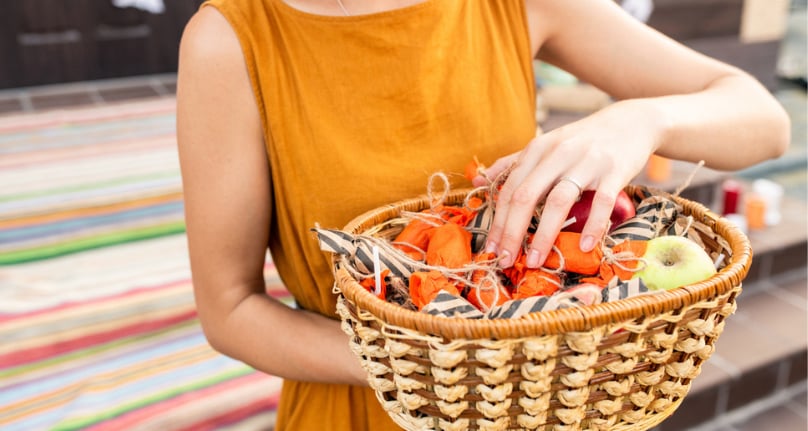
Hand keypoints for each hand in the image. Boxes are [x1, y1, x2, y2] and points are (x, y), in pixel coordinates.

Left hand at [473, 99, 665, 268]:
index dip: (497, 221)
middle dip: (512, 232)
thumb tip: (477, 178)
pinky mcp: (614, 170)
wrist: (630, 122)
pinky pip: (601, 202)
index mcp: (538, 149)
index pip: (509, 189)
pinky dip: (593, 226)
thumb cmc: (583, 141)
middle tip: (505, 260)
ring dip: (544, 235)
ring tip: (535, 261)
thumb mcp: (545, 145)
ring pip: (558, 200)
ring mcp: (587, 162)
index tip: (491, 249)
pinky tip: (586, 246)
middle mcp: (558, 153)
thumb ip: (513, 162)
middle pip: (526, 196)